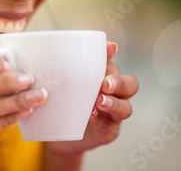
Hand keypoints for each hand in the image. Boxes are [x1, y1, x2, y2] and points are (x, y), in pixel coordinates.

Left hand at [45, 42, 138, 156]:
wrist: (58, 133)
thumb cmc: (61, 102)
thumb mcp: (60, 84)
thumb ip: (60, 70)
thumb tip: (50, 52)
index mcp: (103, 77)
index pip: (112, 63)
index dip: (113, 55)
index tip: (109, 47)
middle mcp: (113, 94)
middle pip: (130, 85)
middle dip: (118, 82)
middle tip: (104, 83)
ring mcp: (113, 114)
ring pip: (126, 107)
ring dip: (114, 103)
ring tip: (99, 101)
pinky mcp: (108, 131)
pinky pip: (111, 126)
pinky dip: (101, 120)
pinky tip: (92, 116)